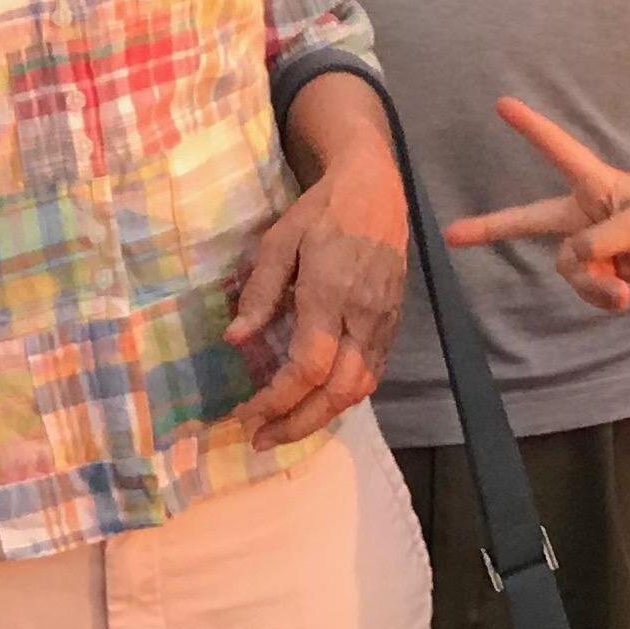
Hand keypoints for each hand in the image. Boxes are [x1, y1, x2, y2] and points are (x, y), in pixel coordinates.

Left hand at [227, 147, 407, 443]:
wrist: (375, 191)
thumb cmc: (320, 213)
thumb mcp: (278, 242)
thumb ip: (259, 293)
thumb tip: (235, 339)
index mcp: (329, 295)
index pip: (308, 367)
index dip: (277, 400)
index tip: (246, 413)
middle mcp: (362, 315)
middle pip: (340, 390)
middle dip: (299, 422)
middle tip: (261, 438)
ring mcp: (384, 321)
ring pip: (362, 387)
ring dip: (323, 416)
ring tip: (286, 427)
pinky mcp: (394, 322)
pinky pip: (374, 371)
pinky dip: (344, 395)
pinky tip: (317, 400)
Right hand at [448, 96, 629, 312]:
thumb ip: (599, 241)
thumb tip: (569, 260)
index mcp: (596, 184)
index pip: (558, 149)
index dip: (531, 127)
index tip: (503, 103)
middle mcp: (586, 211)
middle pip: (530, 219)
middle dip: (491, 228)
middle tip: (451, 234)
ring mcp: (591, 242)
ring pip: (566, 266)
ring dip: (590, 282)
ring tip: (619, 288)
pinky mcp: (601, 268)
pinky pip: (582, 285)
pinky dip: (598, 295)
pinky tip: (620, 298)